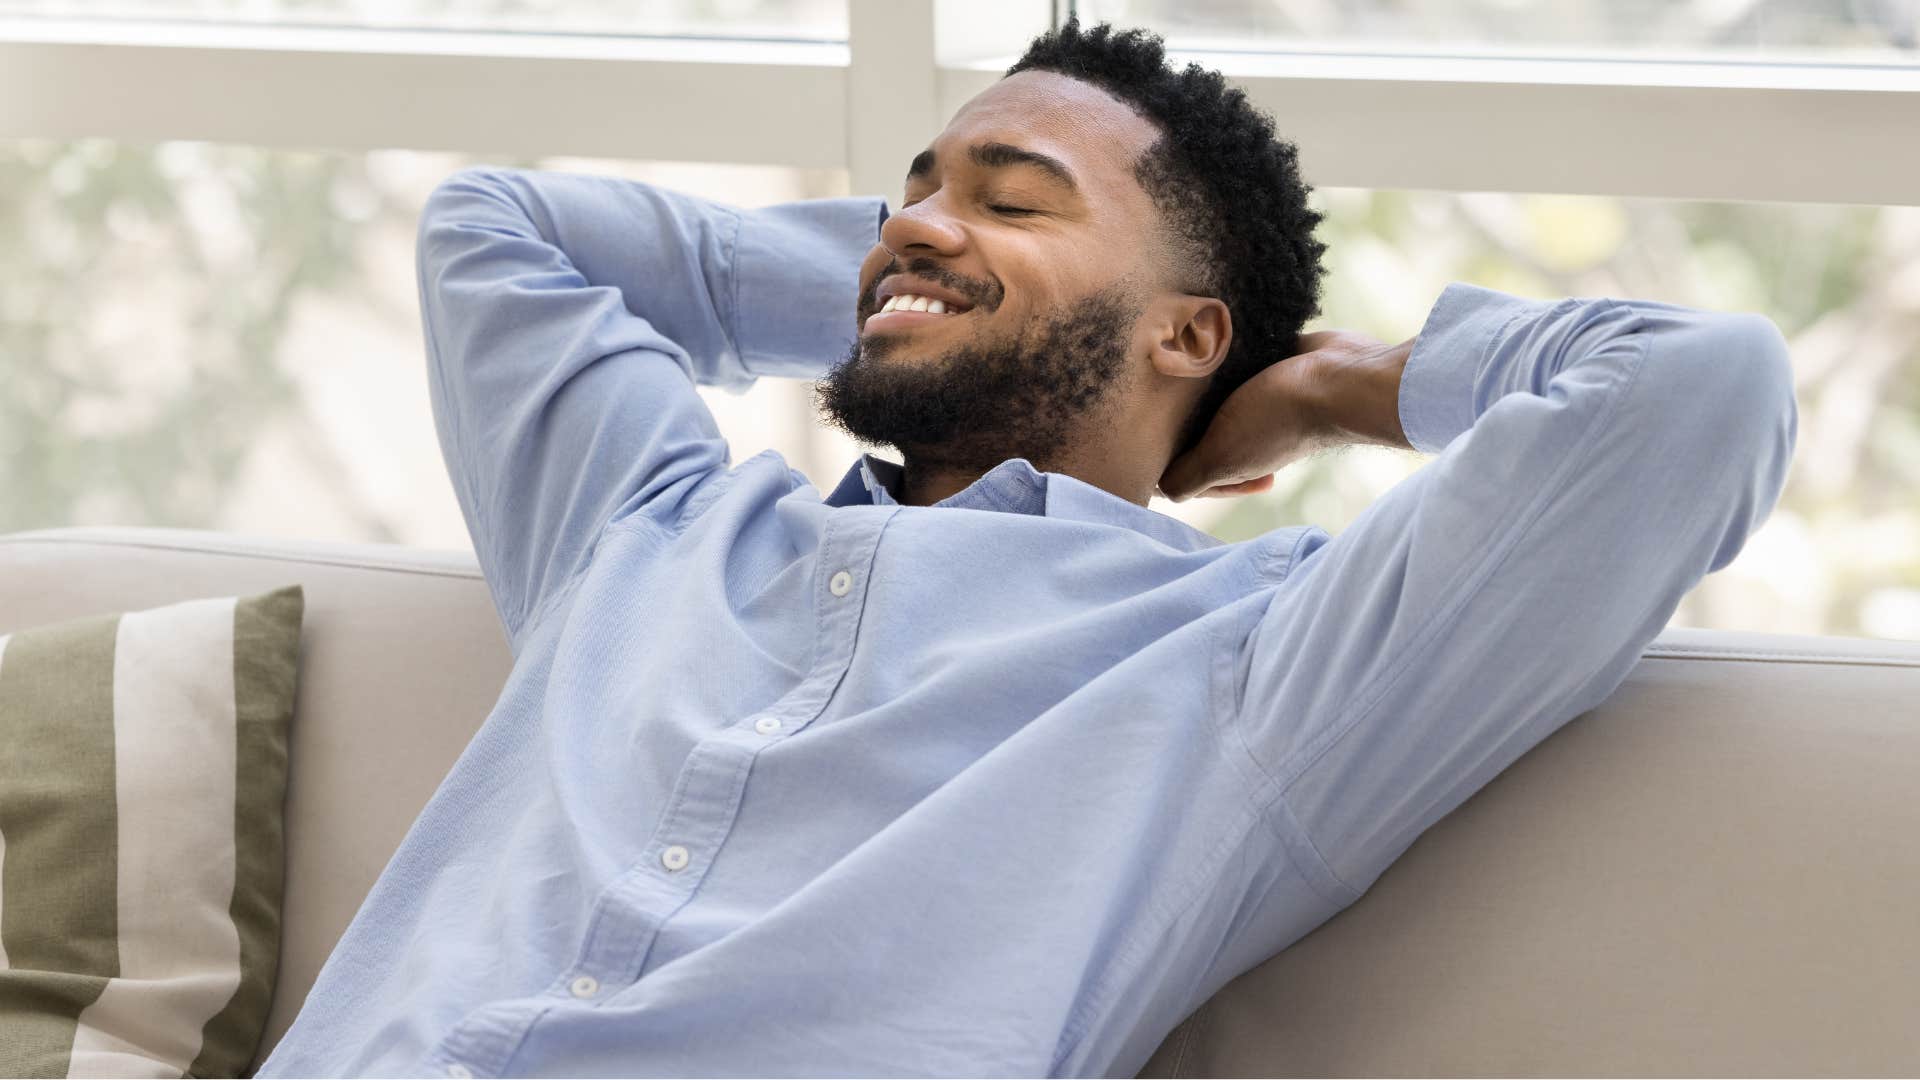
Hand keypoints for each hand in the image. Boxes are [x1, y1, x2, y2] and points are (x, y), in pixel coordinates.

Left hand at [1156, 329, 1400, 501]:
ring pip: (1217, 397)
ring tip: (1180, 367)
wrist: (1340, 377)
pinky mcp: (1274, 366)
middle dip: (1180, 419)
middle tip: (1161, 398)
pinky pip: (1241, 363)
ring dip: (1200, 384)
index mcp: (1233, 461)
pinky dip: (1226, 354)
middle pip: (1200, 434)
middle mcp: (1247, 434)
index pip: (1190, 473)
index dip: (1167, 463)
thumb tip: (1158, 489)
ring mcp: (1262, 401)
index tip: (1156, 440)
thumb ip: (1189, 477)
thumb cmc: (1277, 418)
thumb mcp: (1223, 455)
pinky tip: (1212, 345)